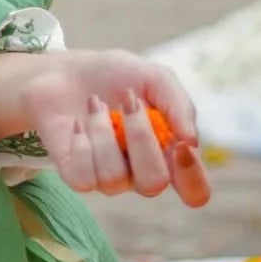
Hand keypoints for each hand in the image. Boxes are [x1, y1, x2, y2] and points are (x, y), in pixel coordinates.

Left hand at [19, 51, 210, 207]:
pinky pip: (83, 179)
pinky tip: (77, 122)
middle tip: (129, 101)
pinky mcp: (76, 176)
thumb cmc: (115, 77)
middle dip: (141, 138)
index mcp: (168, 154)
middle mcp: (141, 173)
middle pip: (154, 184)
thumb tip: (192, 141)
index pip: (195, 191)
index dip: (192, 176)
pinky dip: (80, 143)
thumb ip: (179, 105)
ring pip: (114, 178)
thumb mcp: (155, 77)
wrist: (65, 70)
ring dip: (103, 132)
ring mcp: (108, 177)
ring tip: (95, 104)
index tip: (179, 143)